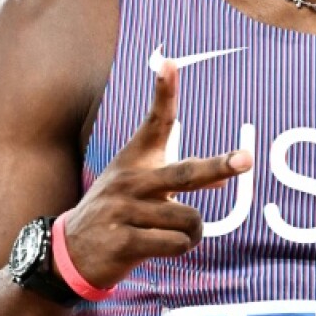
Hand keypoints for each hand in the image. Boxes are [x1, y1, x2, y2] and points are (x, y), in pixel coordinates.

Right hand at [61, 59, 252, 287]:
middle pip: (185, 173)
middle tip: (247, 159)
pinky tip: (162, 249)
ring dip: (194, 233)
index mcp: (135, 161)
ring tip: (177, 235)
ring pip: (189, 219)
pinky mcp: (123, 242)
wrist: (68, 253)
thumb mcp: (142, 191)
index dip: (164, 92)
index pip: (155, 122)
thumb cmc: (116, 215)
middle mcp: (129, 181)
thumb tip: (223, 180)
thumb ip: (178, 182)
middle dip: (219, 166)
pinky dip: (180, 248)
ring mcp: (124, 211)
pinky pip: (175, 244)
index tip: (169, 62)